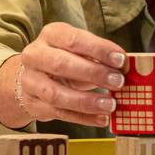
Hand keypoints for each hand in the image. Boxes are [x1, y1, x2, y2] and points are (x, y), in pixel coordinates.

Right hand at [0, 22, 126, 127]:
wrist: (36, 77)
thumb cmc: (66, 60)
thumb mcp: (80, 52)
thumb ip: (100, 57)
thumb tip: (124, 67)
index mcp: (51, 35)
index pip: (73, 40)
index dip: (98, 49)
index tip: (120, 60)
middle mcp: (35, 56)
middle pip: (60, 64)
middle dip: (92, 73)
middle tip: (118, 82)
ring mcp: (30, 81)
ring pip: (55, 94)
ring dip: (86, 101)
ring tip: (110, 104)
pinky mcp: (33, 104)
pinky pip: (59, 114)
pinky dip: (83, 118)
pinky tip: (102, 118)